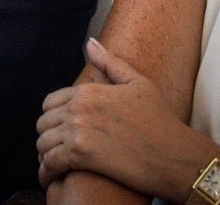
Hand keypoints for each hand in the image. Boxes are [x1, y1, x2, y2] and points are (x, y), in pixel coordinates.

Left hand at [36, 39, 219, 196]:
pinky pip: (50, 163)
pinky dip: (47, 172)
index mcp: (88, 91)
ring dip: (45, 156)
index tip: (60, 132)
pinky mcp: (81, 155)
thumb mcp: (139, 84)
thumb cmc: (161, 122)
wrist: (176, 156)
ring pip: (43, 144)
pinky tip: (52, 177)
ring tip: (54, 165)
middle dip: (48, 137)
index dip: (53, 119)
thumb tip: (90, 43)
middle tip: (57, 150)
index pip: (50, 103)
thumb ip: (111, 63)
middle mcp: (78, 108)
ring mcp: (78, 130)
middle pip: (43, 124)